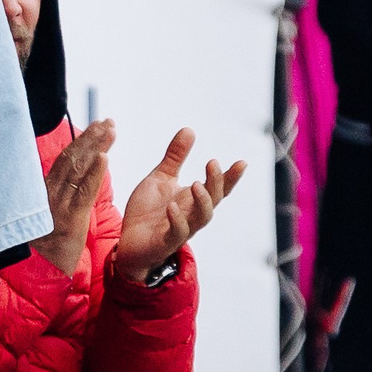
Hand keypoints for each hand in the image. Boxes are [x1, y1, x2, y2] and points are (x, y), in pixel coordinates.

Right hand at [29, 120, 116, 274]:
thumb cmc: (43, 246)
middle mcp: (50, 192)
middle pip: (72, 158)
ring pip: (78, 169)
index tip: (97, 125)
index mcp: (46, 190)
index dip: (81, 140)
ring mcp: (59, 204)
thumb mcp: (48, 215)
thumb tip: (67, 178)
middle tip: (108, 121)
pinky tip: (105, 157)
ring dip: (96, 146)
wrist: (37, 272)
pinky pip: (84, 191)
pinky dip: (94, 173)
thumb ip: (56, 195)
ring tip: (110, 130)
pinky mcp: (70, 219)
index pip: (65, 159)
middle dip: (91, 137)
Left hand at [112, 129, 244, 281]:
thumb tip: (190, 129)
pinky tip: (173, 207)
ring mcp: (181, 228)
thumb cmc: (148, 211)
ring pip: (201, 218)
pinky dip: (177, 220)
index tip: (242, 162)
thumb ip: (175, 157)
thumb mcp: (161, 178)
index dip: (231, 177)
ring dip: (202, 201)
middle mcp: (192, 214)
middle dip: (216, 183)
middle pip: (213, 199)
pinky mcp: (166, 241)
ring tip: (197, 184)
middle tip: (213, 163)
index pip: (218, 187)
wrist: (128, 240)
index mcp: (192, 198)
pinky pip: (177, 232)